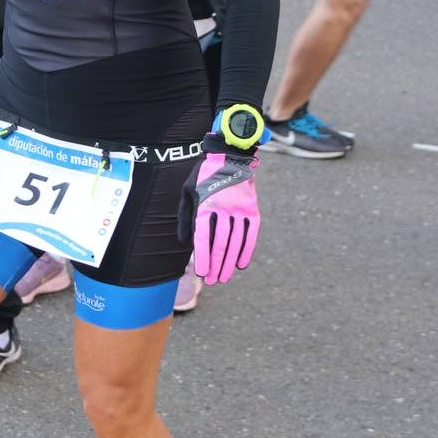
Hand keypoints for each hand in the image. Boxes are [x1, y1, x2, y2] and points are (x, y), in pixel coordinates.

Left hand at [178, 139, 260, 284]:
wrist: (230, 156)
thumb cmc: (203, 176)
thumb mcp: (187, 192)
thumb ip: (184, 218)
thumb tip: (185, 244)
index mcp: (205, 205)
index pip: (203, 237)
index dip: (203, 256)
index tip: (201, 272)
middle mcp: (224, 208)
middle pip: (220, 243)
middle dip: (216, 265)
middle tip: (213, 281)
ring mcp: (240, 209)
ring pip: (235, 241)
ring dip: (229, 262)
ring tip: (224, 277)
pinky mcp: (252, 209)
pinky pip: (251, 234)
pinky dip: (246, 250)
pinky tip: (241, 264)